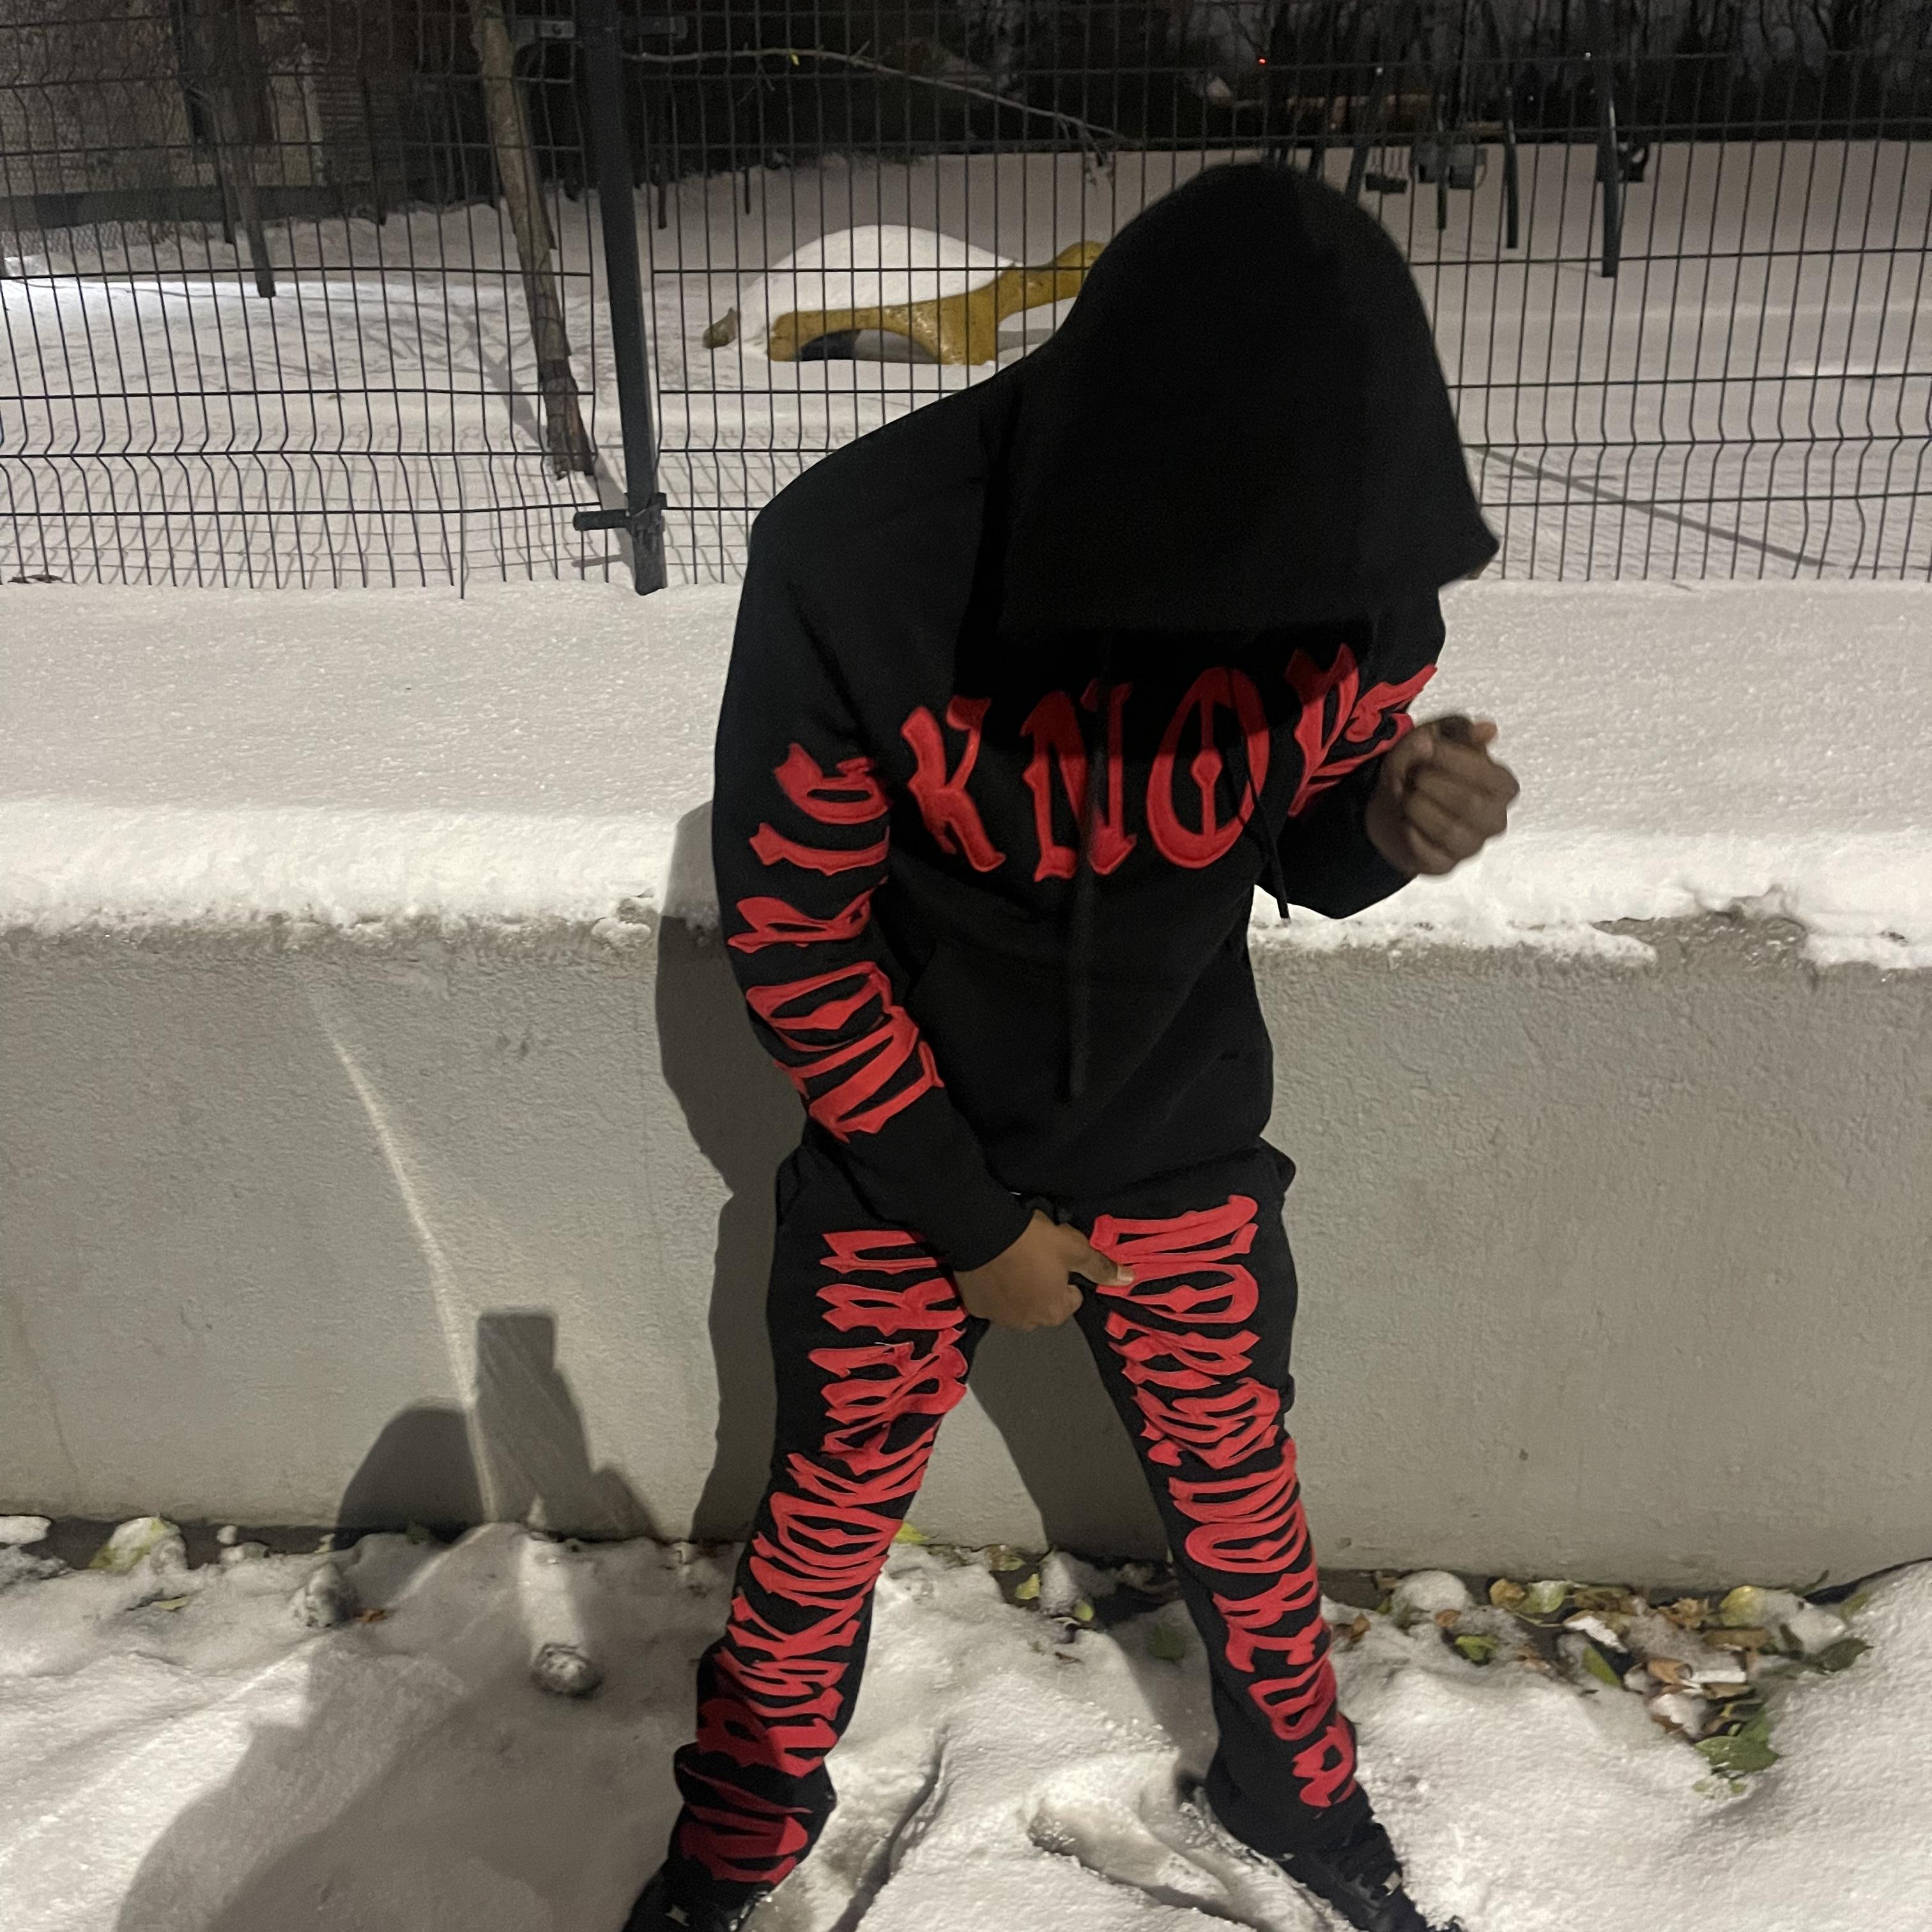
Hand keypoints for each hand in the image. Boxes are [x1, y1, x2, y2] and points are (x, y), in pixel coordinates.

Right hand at [954, 1210, 1133, 1330]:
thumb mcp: (1074, 1248)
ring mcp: (998, 1317)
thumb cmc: (1033, 1241)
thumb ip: (1100, 1267)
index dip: (1067, 1276)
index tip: (1056, 1257)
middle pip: (1043, 1304)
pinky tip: (992, 1267)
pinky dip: (994, 1287)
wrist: (983, 1232)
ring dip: (1017, 1289)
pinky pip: (991, 1299)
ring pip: (1017, 1304)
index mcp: (1054, 1312)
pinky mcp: (975, 1306)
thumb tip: (1129, 1279)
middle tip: (1034, 1256)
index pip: (1071, 1299)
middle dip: (1042, 1285)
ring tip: (1012, 1260)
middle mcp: (1027, 1323)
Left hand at [1365, 714, 1518, 877]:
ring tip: (1408, 796)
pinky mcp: (1444, 866)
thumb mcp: (1435, 738)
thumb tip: (1487, 729)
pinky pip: (1429, 854)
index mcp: (1502, 787)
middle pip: (1470, 804)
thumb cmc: (1422, 768)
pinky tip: (1406, 821)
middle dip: (1433, 785)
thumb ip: (1459, 730)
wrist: (1389, 803)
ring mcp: (1470, 846)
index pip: (1492, 777)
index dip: (1454, 760)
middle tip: (1415, 775)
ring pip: (1450, 831)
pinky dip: (1410, 833)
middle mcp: (1493, 819)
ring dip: (1419, 808)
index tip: (1427, 746)